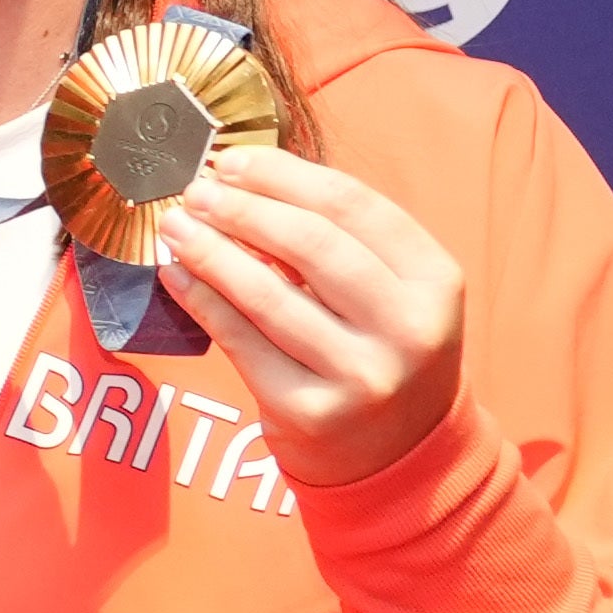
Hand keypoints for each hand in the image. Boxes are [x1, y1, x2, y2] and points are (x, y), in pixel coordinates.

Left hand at [152, 144, 465, 489]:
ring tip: (176, 225)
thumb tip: (245, 178)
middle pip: (312, 245)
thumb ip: (340, 238)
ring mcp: (360, 375)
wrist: (398, 453)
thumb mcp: (392, 290)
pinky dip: (201, 299)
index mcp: (436, 282)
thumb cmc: (380, 347)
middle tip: (196, 190)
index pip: (354, 207)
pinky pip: (241, 341)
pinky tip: (177, 273)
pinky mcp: (309, 412)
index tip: (232, 160)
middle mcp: (409, 329)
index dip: (285, 176)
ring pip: (269, 294)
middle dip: (243, 209)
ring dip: (211, 251)